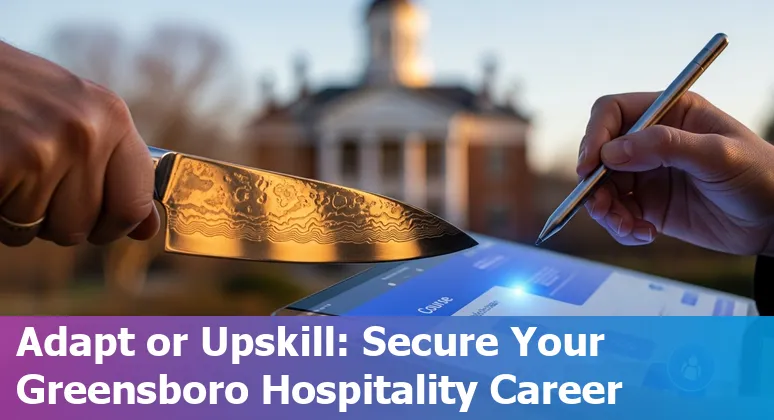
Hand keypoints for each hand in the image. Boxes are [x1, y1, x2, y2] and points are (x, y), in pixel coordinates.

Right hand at [0, 41, 158, 246]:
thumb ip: (114, 167)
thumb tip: (147, 229)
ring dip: (18, 215)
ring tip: (10, 171)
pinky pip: (7, 227)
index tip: (98, 223)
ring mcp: (45, 149)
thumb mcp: (75, 115)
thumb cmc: (10, 92)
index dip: (113, 225)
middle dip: (55, 220)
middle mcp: (87, 132)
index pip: (135, 204)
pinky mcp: (8, 164)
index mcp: (112, 116)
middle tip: (32, 182)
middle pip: (84, 226)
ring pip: (41, 230)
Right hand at [576, 91, 773, 255]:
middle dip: (595, 183)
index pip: (613, 113)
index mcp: (668, 113)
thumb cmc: (761, 176)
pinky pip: (618, 215)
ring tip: (628, 228)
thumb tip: (612, 152)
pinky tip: (644, 235)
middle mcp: (651, 142)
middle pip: (599, 154)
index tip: (590, 166)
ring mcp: (647, 175)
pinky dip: (621, 228)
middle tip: (603, 207)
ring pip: (603, 189)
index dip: (595, 136)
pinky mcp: (649, 206)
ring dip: (607, 211)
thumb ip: (666, 146)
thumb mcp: (718, 155)